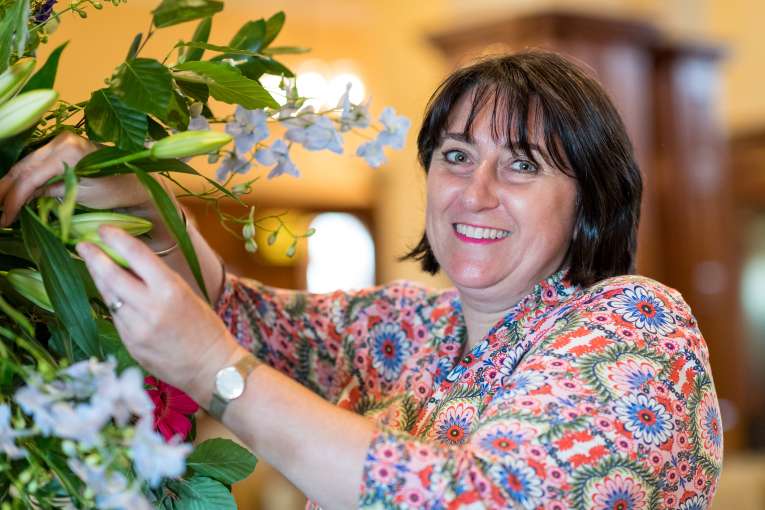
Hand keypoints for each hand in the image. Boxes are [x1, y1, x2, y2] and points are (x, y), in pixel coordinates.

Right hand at [0, 131, 150, 226]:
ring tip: (0, 204)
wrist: (135, 181)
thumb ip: (50, 193)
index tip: (5, 219)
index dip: (14, 199)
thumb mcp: (82, 196)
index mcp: (69, 152)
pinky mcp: (61, 146)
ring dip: (10, 184)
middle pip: (23, 167)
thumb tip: (21, 199)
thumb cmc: (116, 190)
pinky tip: (12, 193)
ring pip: (25, 164)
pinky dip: (23, 177)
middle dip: (5, 191)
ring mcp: (60, 141)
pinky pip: (35, 163)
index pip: (31, 177)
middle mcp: (61, 141)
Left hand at [75, 225, 241, 404]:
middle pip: (111, 275)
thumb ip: (158, 280)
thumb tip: (130, 262)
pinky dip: (114, 304)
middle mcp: (151, 307)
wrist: (211, 367)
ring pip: (109, 297)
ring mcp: (137, 328)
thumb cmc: (206, 328)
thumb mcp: (187, 294)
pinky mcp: (131, 344)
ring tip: (94, 266)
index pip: (136, 255)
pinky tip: (115, 298)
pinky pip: (116, 318)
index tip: (104, 229)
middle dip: (94, 257)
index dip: (116, 239)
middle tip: (84, 244)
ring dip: (99, 280)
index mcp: (171, 289)